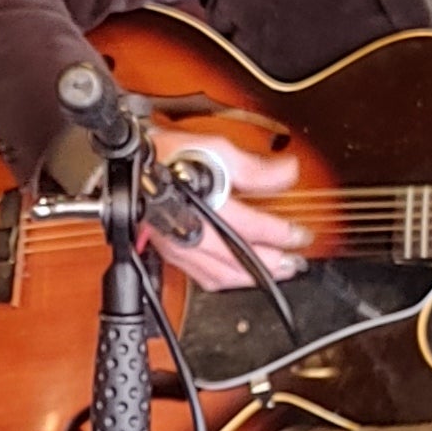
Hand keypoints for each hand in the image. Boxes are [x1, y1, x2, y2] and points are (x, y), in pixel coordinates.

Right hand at [140, 131, 305, 293]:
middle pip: (238, 260)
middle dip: (272, 264)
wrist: (132, 166)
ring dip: (252, 278)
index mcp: (201, 205)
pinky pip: (202, 278)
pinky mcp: (171, 253)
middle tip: (295, 261)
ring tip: (276, 272)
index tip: (299, 235)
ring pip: (221, 276)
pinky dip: (227, 280)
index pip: (252, 228)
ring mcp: (177, 247)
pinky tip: (239, 277)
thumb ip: (254, 167)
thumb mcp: (215, 149)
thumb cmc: (165, 156)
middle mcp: (187, 232)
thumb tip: (287, 172)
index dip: (281, 233)